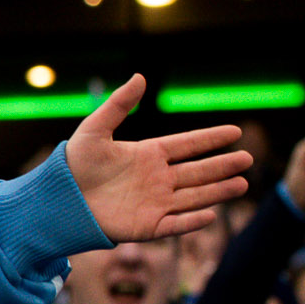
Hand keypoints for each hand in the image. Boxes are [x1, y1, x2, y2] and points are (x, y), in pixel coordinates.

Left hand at [65, 75, 251, 240]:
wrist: (56, 199)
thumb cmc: (73, 164)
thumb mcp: (95, 129)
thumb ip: (119, 105)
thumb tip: (140, 77)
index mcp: (148, 154)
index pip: (188, 144)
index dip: (211, 139)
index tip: (236, 131)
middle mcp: (156, 178)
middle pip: (198, 171)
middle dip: (223, 166)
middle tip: (248, 159)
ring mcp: (153, 203)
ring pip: (193, 196)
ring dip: (217, 191)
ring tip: (242, 184)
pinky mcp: (145, 227)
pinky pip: (173, 225)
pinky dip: (191, 221)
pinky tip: (210, 215)